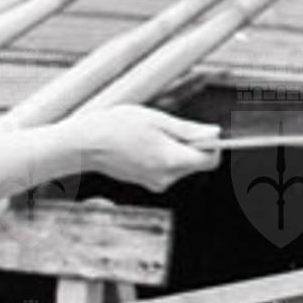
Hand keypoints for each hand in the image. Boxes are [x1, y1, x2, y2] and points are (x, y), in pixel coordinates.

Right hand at [62, 103, 218, 192]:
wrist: (86, 144)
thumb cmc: (118, 126)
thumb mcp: (156, 119)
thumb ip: (189, 130)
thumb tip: (215, 134)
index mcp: (171, 160)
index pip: (210, 160)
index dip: (212, 145)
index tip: (203, 131)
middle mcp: (167, 177)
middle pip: (196, 163)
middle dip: (191, 145)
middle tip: (168, 127)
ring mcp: (156, 182)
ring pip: (181, 165)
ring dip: (175, 149)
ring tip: (150, 134)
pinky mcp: (147, 183)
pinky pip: (167, 169)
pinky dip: (163, 155)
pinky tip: (143, 143)